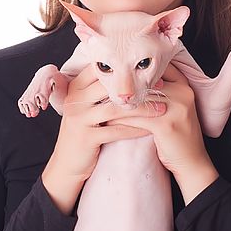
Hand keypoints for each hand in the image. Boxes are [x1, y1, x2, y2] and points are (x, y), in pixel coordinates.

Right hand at [47, 63, 167, 181]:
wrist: (68, 163)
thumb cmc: (84, 130)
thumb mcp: (87, 106)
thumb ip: (100, 89)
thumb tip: (131, 71)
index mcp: (75, 87)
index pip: (102, 69)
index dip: (125, 68)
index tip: (149, 69)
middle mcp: (75, 99)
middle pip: (110, 86)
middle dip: (138, 87)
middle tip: (162, 86)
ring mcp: (79, 118)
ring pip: (115, 109)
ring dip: (141, 109)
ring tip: (162, 109)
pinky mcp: (86, 137)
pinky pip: (116, 131)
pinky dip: (135, 129)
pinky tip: (150, 129)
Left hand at [105, 62, 214, 179]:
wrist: (191, 161)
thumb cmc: (177, 133)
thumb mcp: (174, 107)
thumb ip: (159, 92)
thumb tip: (128, 79)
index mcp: (184, 86)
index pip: (157, 68)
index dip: (135, 70)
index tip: (116, 73)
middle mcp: (183, 93)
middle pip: (146, 83)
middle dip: (122, 87)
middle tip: (99, 87)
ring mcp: (176, 109)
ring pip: (139, 100)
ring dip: (117, 104)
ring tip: (100, 105)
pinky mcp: (167, 125)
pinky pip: (137, 118)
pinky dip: (121, 120)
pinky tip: (108, 122)